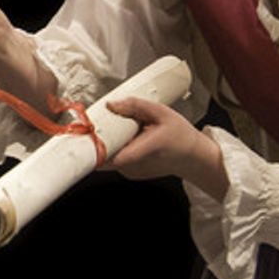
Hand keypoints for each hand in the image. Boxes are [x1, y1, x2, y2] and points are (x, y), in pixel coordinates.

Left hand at [105, 97, 227, 199]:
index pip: (109, 155)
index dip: (93, 146)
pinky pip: (116, 159)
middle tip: (101, 122)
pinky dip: (118, 147)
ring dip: (110, 141)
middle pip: (104, 153)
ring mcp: (131, 172)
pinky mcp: (130, 174)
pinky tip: (132, 140)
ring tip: (125, 130)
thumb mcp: (162, 112)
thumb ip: (135, 106)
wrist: (193, 158)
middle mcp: (134, 165)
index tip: (85, 133)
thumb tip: (110, 105)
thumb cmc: (181, 135)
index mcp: (144, 149)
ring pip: (109, 155)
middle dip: (99, 137)